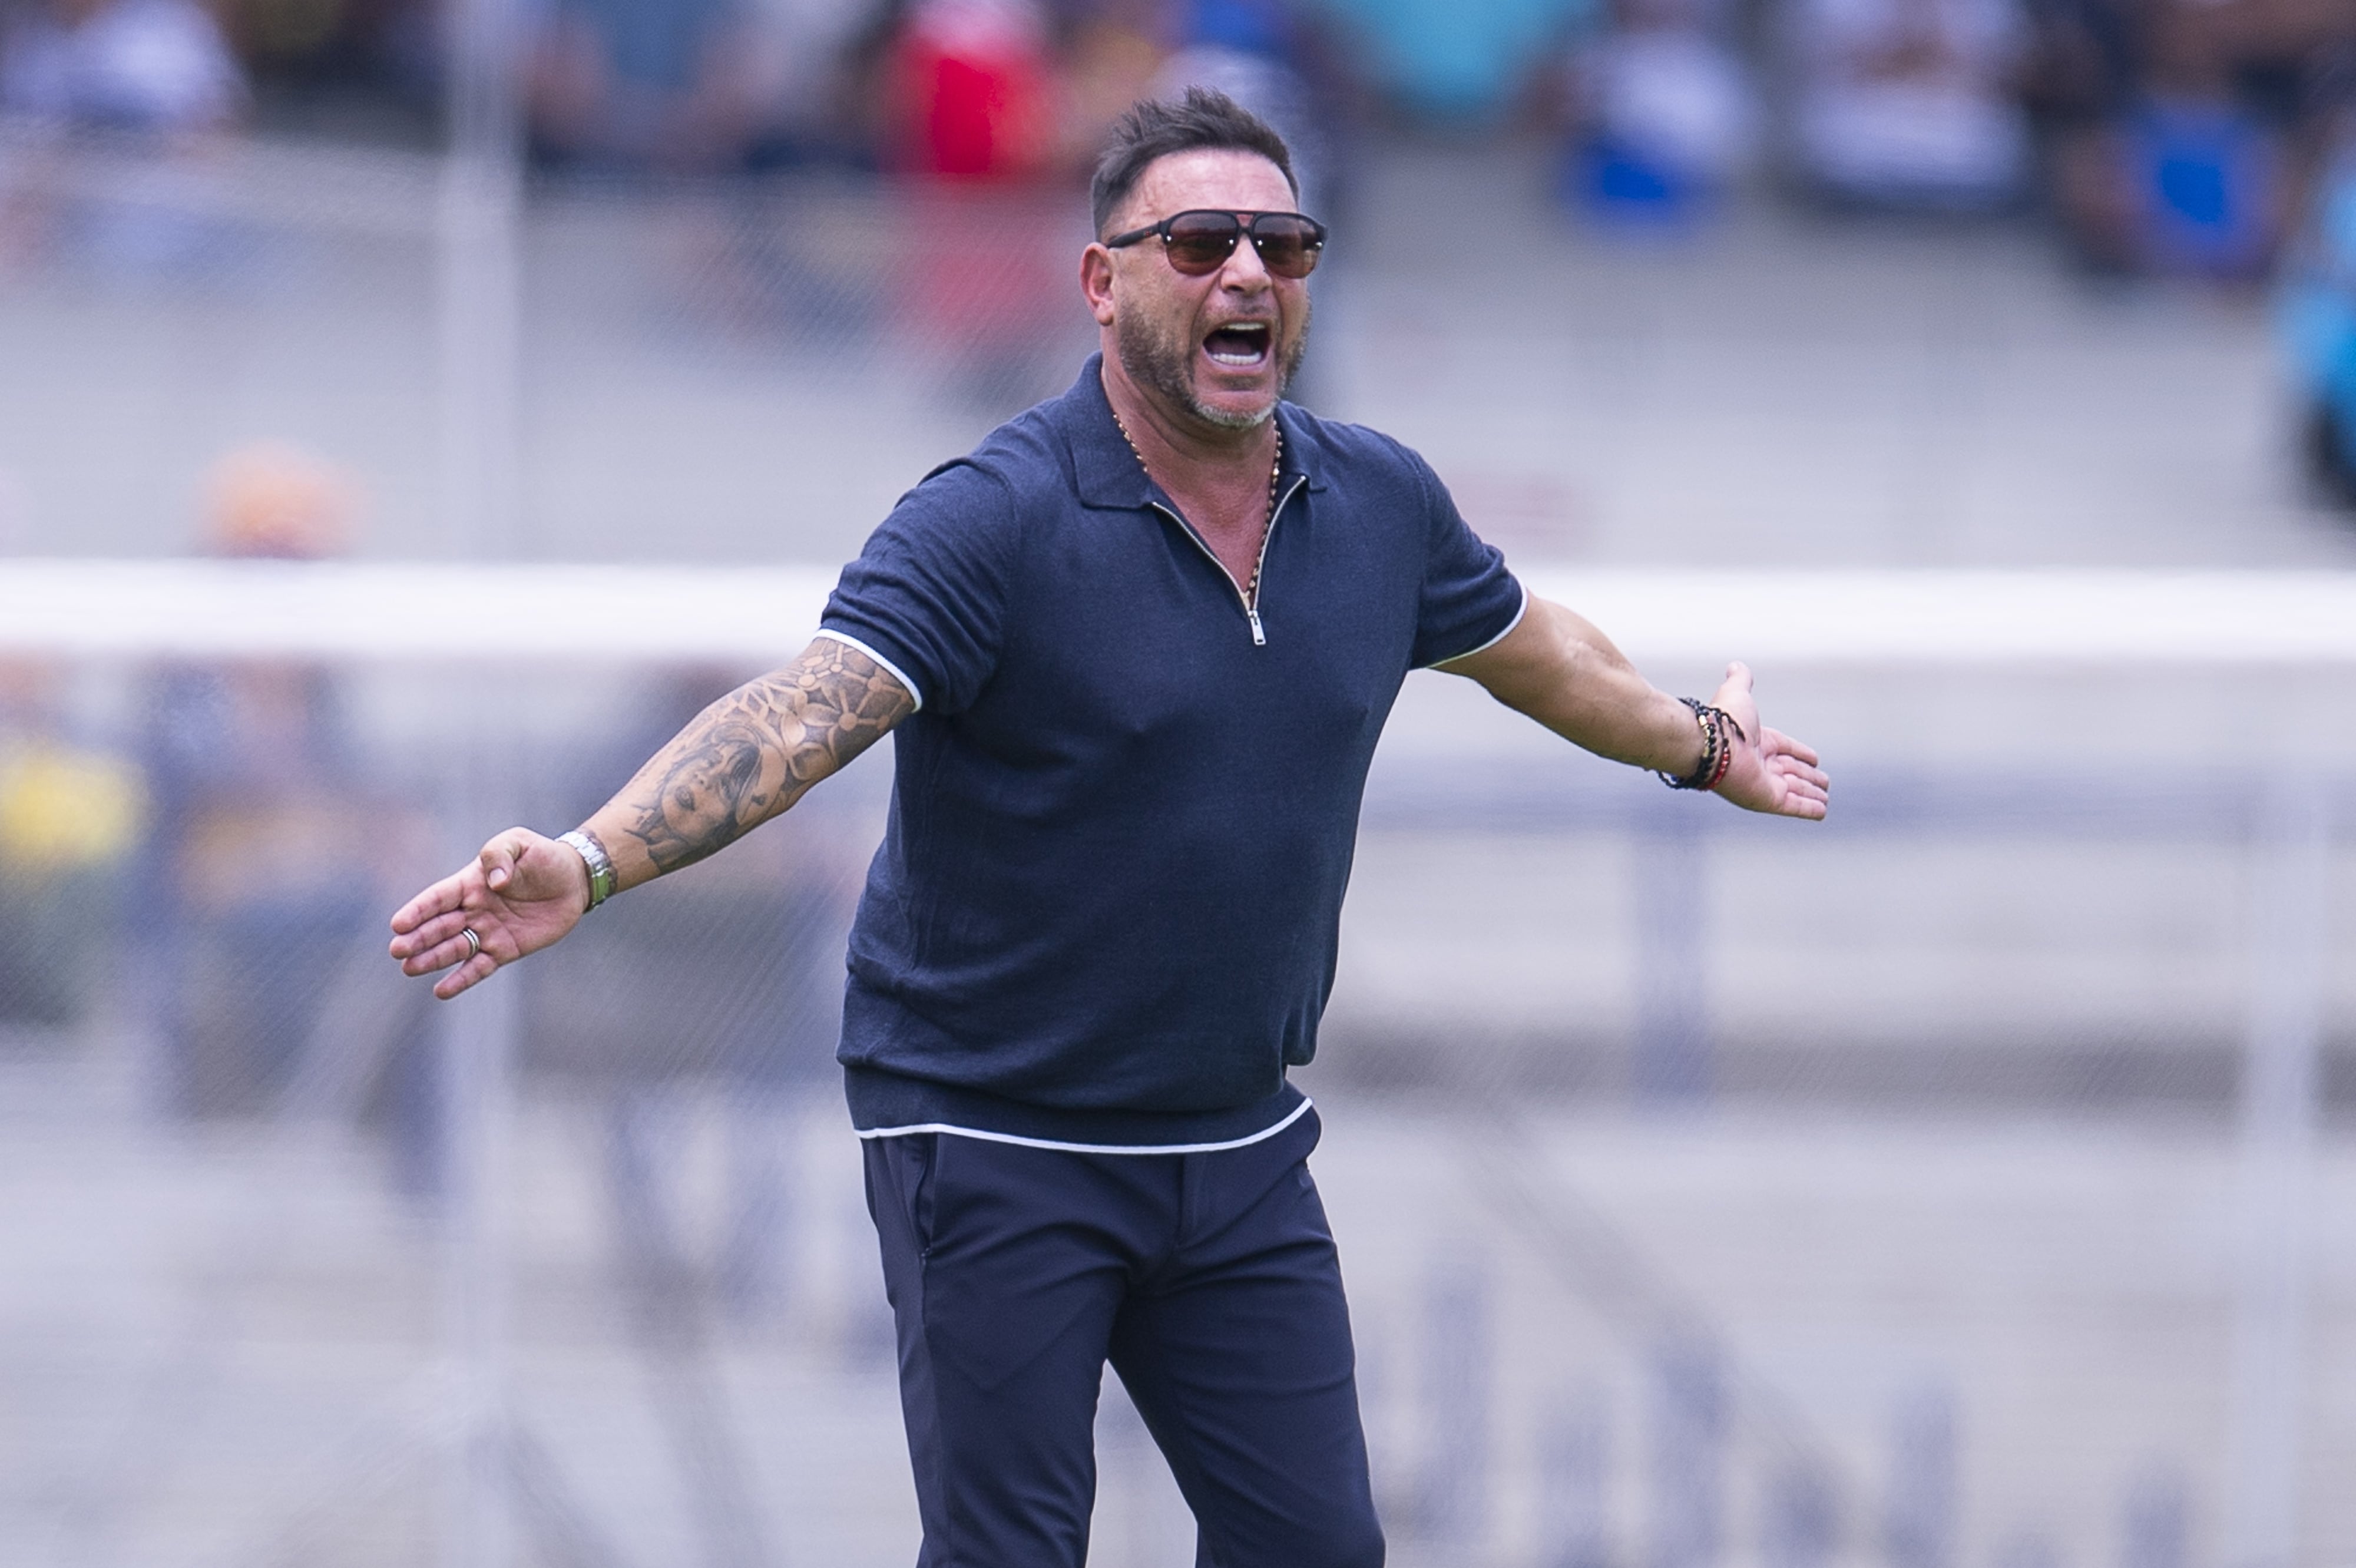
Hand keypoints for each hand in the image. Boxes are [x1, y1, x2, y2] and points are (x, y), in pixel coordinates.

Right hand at [388, 828, 591, 998]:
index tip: (399, 924)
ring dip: (431, 959)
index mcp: (468, 883)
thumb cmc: (542, 857)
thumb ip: (499, 855)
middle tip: (397, 950)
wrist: (573, 879)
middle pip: (439, 927)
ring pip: (454, 949)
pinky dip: (461, 980)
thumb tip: (494, 882)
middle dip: (417, 939)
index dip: (418, 910)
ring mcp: (487, 932)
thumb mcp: (518, 843)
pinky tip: (441, 991)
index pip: (437, 898)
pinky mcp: (505, 950)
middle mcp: (472, 910)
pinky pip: (479, 968)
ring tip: (410, 968)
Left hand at [1708, 663, 1828, 819]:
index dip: (1799, 753)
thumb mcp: (1736, 693)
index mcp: (1757, 742)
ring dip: (1811, 794)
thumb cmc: (1724, 721)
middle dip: (1808, 777)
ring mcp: (1765, 785)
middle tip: (1824, 782)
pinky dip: (1809, 809)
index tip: (1814, 758)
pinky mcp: (1769, 800)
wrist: (1713, 745)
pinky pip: (1795, 807)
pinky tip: (1822, 811)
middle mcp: (1761, 765)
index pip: (1784, 749)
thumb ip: (1740, 680)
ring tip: (1825, 796)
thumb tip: (1736, 666)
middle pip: (1791, 772)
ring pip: (1795, 790)